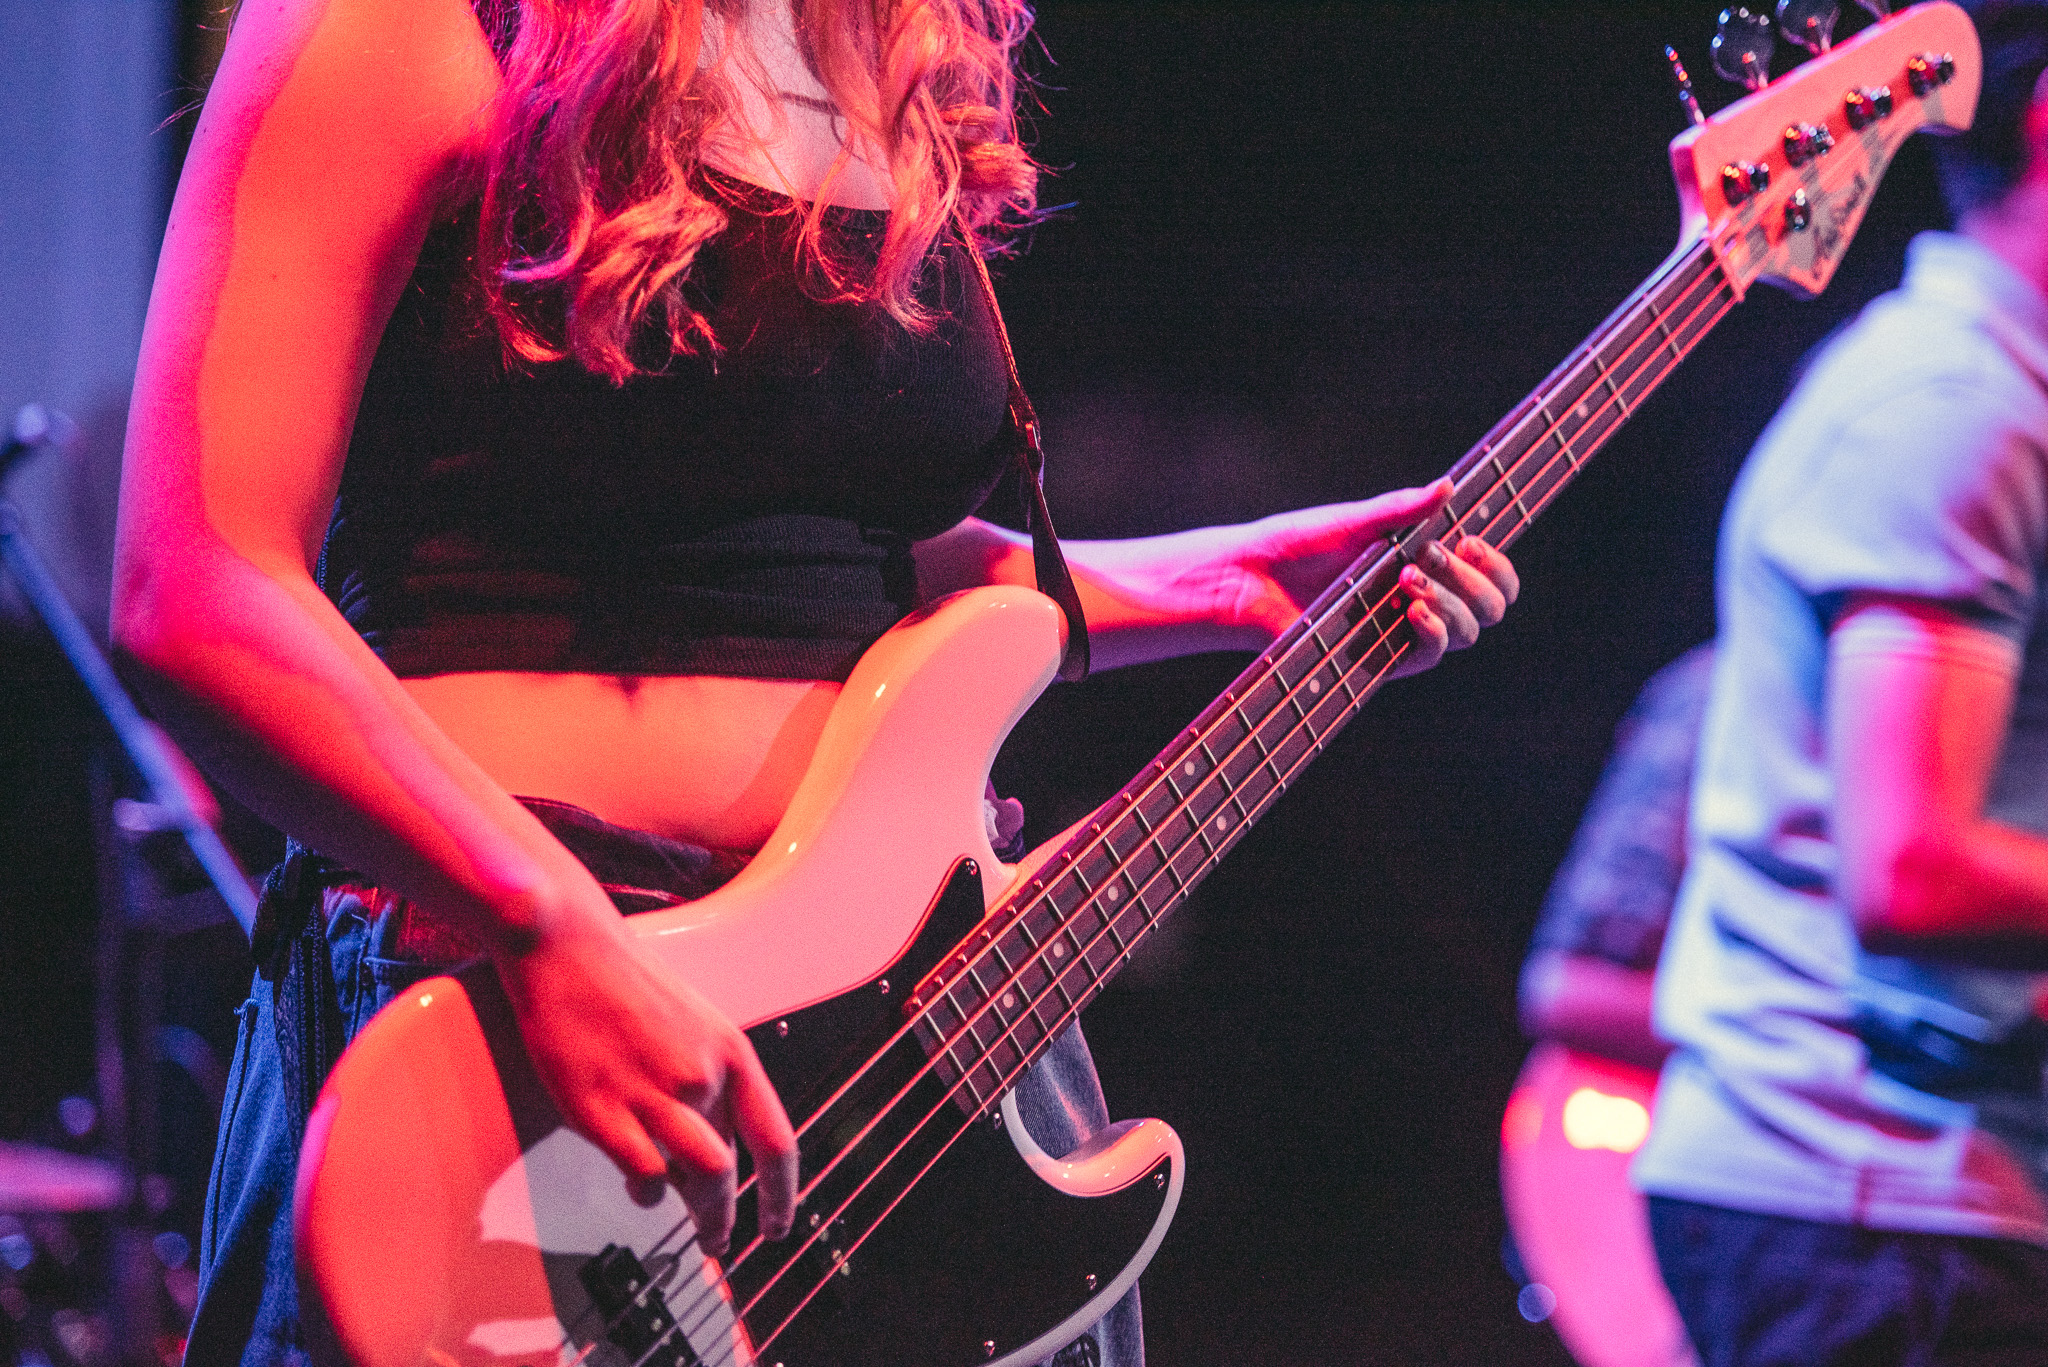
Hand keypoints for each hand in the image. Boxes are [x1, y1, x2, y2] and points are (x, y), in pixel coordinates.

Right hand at [493, 909, 798, 1255]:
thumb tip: (714, 1141)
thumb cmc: (623, 983)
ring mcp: (653, 1093)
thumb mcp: (691, 1024)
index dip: (783, 1191)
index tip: (780, 1223)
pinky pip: (642, 1173)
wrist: (567, 948)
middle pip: (731, 1168)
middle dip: (728, 1214)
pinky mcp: (604, 1108)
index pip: (776, 1138)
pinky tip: (641, 1186)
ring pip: (701, 1178)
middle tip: (719, 1239)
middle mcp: (700, 1075)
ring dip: (702, 1214)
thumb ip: (706, 1081)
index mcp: (730, 1051)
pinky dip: (646, 1191)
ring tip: (696, 1230)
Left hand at [1219, 479, 1518, 675]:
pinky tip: (1416, 611)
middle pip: (1490, 605)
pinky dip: (1434, 631)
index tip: (1472, 540)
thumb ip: (1401, 510)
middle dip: (1475, 579)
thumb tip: (1447, 486)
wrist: (1250, 581)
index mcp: (1425, 561)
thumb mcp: (1353, 522)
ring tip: (1408, 579)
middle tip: (1433, 555)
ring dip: (1453, 602)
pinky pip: (1430, 654)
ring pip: (1467, 631)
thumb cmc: (1296, 546)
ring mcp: (1405, 629)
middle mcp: (1424, 596)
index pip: (1488, 571)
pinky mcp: (1383, 657)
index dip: (1496, 562)